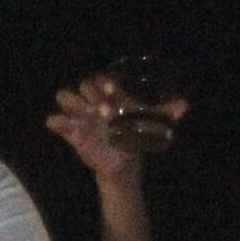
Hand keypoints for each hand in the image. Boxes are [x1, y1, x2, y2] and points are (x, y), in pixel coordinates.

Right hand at [45, 72, 181, 181]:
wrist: (122, 161)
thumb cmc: (133, 135)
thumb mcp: (150, 123)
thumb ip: (164, 113)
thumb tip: (184, 105)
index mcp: (109, 94)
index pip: (102, 80)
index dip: (105, 82)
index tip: (114, 91)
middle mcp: (92, 101)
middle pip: (83, 86)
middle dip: (91, 94)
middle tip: (104, 111)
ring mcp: (79, 114)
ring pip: (64, 96)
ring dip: (72, 102)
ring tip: (85, 115)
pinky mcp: (70, 131)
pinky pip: (55, 122)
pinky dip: (57, 122)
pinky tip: (67, 127)